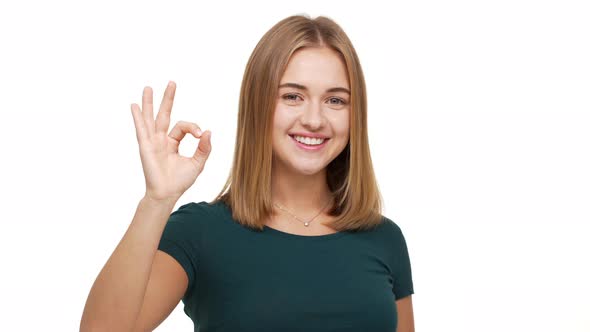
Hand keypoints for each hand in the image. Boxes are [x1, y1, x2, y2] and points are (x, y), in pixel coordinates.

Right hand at [130, 81, 211, 201]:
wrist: (167, 194)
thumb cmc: (180, 181)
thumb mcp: (197, 163)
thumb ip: (204, 148)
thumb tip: (209, 132)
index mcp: (172, 142)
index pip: (182, 126)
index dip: (194, 127)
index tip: (201, 135)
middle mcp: (160, 140)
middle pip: (164, 114)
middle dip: (168, 98)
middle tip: (172, 82)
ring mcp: (152, 142)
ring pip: (150, 118)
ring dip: (149, 103)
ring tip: (148, 88)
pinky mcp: (145, 147)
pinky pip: (141, 129)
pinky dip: (138, 117)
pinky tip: (134, 106)